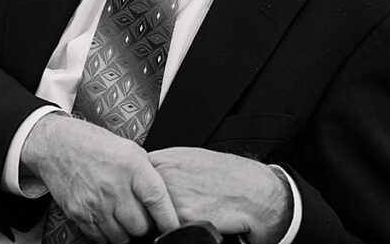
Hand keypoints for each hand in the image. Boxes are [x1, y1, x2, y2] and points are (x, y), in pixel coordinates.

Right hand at [21, 114, 179, 242]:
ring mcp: (94, 203)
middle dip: (145, 225)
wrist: (58, 145)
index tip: (174, 227)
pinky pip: (100, 238)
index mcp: (131, 166)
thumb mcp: (130, 150)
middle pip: (140, 226)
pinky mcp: (79, 214)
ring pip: (121, 237)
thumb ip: (147, 174)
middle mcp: (113, 186)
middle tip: (142, 215)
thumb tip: (166, 199)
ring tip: (123, 214)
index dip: (168, 219)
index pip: (157, 199)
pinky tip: (107, 217)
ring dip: (126, 231)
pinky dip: (108, 234)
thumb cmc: (95, 145)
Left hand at [148, 148, 292, 243]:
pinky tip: (186, 223)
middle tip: (158, 208)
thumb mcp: (194, 158)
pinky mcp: (182, 218)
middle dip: (143, 203)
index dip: (137, 186)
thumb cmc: (229, 176)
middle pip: (137, 194)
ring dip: (155, 218)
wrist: (254, 193)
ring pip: (148, 213)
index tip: (141, 192)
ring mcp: (172, 196)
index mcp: (167, 158)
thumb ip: (168, 165)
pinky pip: (164, 228)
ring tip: (174, 216)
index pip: (135, 174)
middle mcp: (166, 175)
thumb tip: (149, 174)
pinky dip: (170, 230)